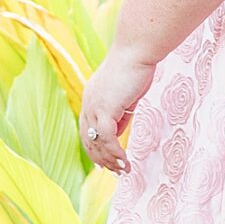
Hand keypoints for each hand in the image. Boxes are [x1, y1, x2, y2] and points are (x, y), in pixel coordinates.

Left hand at [80, 45, 157, 175]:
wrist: (137, 51)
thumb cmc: (136, 67)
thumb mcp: (126, 95)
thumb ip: (120, 113)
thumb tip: (119, 131)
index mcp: (91, 98)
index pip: (87, 130)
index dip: (95, 148)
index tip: (105, 162)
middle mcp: (88, 103)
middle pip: (88, 139)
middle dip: (101, 158)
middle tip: (114, 172)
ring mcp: (94, 107)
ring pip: (97, 142)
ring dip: (110, 160)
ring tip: (123, 171)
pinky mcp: (105, 109)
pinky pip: (108, 139)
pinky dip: (116, 153)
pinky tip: (125, 162)